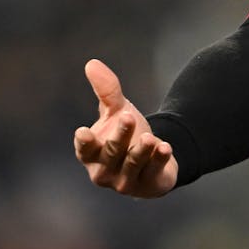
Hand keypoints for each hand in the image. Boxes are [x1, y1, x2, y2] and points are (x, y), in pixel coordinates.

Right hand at [74, 58, 177, 197]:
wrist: (153, 158)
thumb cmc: (126, 134)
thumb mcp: (117, 111)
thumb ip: (107, 91)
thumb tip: (92, 63)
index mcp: (91, 154)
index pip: (84, 149)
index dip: (84, 142)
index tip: (82, 132)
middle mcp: (104, 170)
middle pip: (111, 152)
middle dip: (119, 136)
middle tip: (128, 117)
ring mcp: (125, 181)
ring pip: (133, 164)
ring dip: (141, 150)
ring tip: (149, 137)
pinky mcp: (148, 185)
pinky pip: (153, 171)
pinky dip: (159, 160)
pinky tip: (165, 148)